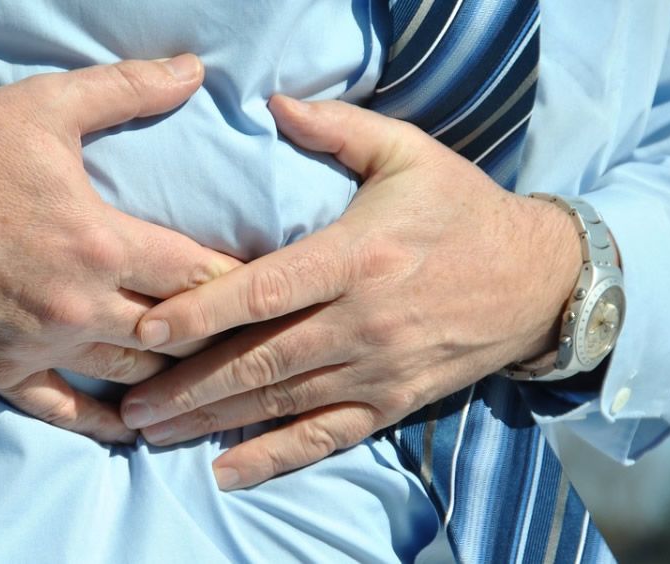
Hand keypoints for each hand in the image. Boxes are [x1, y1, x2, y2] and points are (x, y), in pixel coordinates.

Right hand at [0, 55, 238, 442]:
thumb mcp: (46, 106)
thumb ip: (127, 89)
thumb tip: (194, 69)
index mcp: (101, 242)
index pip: (198, 273)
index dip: (239, 280)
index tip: (266, 284)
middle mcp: (80, 304)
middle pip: (176, 333)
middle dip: (216, 332)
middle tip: (247, 334)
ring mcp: (41, 344)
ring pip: (133, 375)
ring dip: (174, 376)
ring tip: (207, 374)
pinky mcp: (2, 370)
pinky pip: (65, 412)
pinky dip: (106, 424)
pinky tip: (137, 428)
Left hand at [120, 96, 581, 487]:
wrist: (540, 278)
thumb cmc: (462, 209)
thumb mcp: (408, 153)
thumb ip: (338, 130)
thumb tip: (272, 103)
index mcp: (357, 256)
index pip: (266, 291)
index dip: (202, 312)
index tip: (147, 330)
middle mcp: (363, 321)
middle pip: (260, 361)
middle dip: (188, 385)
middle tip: (128, 403)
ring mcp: (377, 369)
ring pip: (281, 403)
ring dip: (212, 421)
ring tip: (152, 433)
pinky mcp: (392, 402)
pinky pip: (326, 437)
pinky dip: (274, 457)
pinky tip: (226, 471)